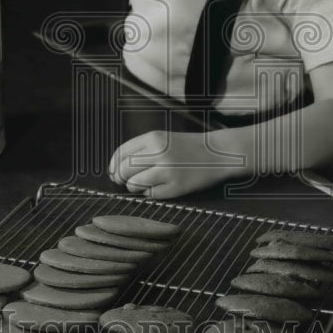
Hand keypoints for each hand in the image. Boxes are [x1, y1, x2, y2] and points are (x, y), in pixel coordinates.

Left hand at [108, 129, 244, 199]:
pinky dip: (150, 193)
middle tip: (126, 181)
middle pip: (124, 170)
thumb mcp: (162, 139)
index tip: (113, 172)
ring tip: (145, 183)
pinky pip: (150, 195)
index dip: (113, 166)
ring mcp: (167, 171)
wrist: (218, 153)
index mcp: (153, 138)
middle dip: (121, 178)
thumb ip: (139, 150)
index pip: (120, 153)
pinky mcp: (176, 187)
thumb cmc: (186, 147)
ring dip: (134, 187)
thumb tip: (115, 169)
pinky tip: (160, 187)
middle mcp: (159, 153)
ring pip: (134, 185)